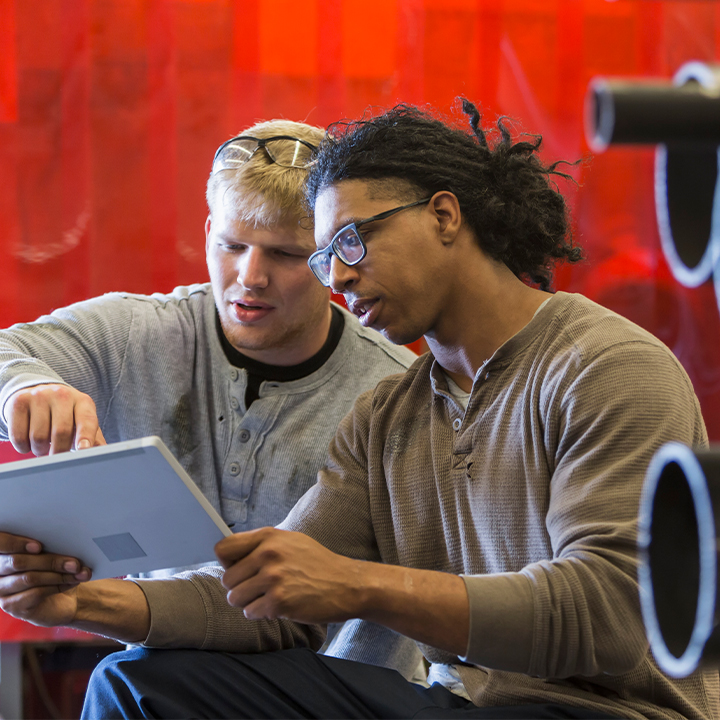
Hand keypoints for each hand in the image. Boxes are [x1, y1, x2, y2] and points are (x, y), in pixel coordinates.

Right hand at [0, 531, 91, 626]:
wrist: (62, 598)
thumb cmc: (54, 568)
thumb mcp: (52, 552)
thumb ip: (49, 545)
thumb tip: (66, 536)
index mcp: (4, 551)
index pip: (1, 542)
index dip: (16, 543)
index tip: (39, 546)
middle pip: (17, 562)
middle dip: (50, 560)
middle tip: (75, 563)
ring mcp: (2, 590)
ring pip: (29, 578)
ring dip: (58, 574)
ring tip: (78, 572)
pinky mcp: (12, 606)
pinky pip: (35, 593)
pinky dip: (57, 586)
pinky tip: (71, 583)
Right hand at [5, 384, 105, 454]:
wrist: (39, 393)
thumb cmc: (66, 414)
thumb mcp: (82, 421)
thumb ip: (93, 438)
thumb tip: (104, 455)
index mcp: (83, 401)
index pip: (86, 420)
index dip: (85, 436)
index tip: (83, 450)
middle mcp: (62, 395)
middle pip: (61, 432)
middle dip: (59, 451)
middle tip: (57, 455)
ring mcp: (39, 396)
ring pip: (39, 437)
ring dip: (40, 450)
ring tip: (43, 446)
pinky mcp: (19, 401)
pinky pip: (19, 436)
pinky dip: (23, 447)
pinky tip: (29, 442)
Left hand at [215, 528, 362, 623]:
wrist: (347, 584)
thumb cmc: (317, 563)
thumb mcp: (290, 542)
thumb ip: (261, 545)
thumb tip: (227, 556)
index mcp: (269, 537)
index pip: (223, 549)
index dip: (227, 563)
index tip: (239, 571)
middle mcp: (268, 554)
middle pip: (227, 579)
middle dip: (240, 588)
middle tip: (259, 589)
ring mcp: (273, 578)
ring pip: (235, 598)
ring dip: (249, 602)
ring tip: (269, 597)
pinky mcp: (278, 601)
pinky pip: (250, 613)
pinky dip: (261, 614)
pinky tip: (279, 606)